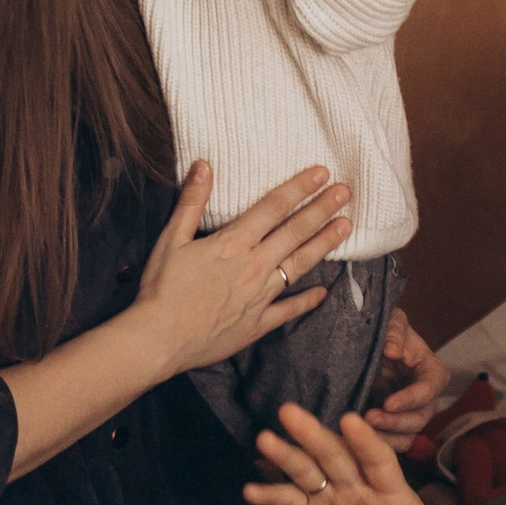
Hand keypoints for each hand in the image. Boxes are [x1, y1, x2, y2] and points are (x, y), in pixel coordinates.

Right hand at [133, 161, 351, 377]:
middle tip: (346, 192)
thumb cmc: (161, 289)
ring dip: (324, 244)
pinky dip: (307, 301)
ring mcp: (260, 296)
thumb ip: (191, 201)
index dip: (300, 188)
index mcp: (233, 244)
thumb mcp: (170, 239)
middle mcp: (254, 266)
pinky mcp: (258, 323)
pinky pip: (289, 310)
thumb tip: (205, 165)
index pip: (274, 208)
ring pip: (300, 265)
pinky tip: (324, 292)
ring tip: (346, 227)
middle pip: (295, 232)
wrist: (160, 339)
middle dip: (322, 209)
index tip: (322, 173)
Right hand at [245, 403, 448, 504]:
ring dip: (286, 455)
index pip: (379, 461)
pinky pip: (290, 503)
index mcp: (392, 492)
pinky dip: (271, 496)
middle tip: (289, 412)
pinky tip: (251, 492)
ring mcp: (333, 499)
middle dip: (313, 434)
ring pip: (308, 471)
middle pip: (335, 455)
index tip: (350, 420)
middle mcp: (359, 488)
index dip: (366, 441)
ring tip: (264, 439)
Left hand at [364, 305, 447, 442]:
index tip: (388, 403)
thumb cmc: (387, 333)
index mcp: (433, 373)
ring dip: (386, 438)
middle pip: (419, 418)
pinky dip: (377, 446)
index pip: (428, 389)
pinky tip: (355, 444)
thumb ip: (395, 330)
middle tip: (369, 418)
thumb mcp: (393, 321)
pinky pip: (393, 445)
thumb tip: (393, 351)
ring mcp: (412, 416)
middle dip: (395, 422)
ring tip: (360, 434)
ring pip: (407, 437)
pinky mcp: (395, 429)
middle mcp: (427, 399)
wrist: (372, 350)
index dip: (410, 399)